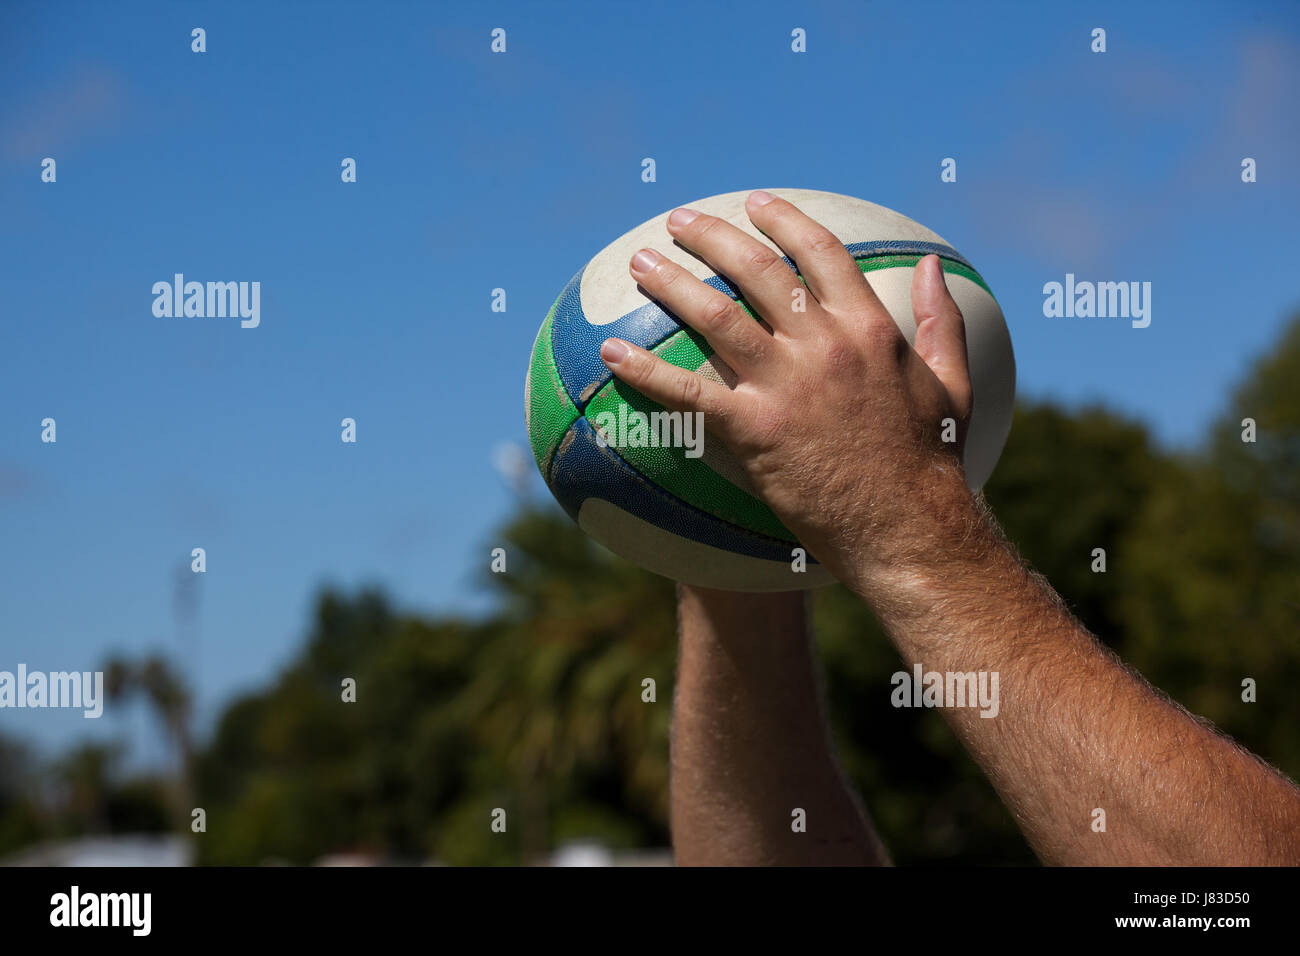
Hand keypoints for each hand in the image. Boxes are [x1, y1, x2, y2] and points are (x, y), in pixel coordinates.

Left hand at [599, 190, 977, 595]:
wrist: (909, 528)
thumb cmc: (932, 462)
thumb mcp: (953, 381)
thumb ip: (939, 319)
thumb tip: (930, 263)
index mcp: (868, 326)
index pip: (819, 251)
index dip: (783, 220)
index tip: (755, 203)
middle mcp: (823, 344)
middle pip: (756, 269)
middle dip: (710, 236)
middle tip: (676, 221)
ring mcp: (786, 385)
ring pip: (715, 316)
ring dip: (671, 282)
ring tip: (639, 265)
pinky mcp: (754, 430)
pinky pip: (687, 393)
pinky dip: (644, 370)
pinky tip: (611, 353)